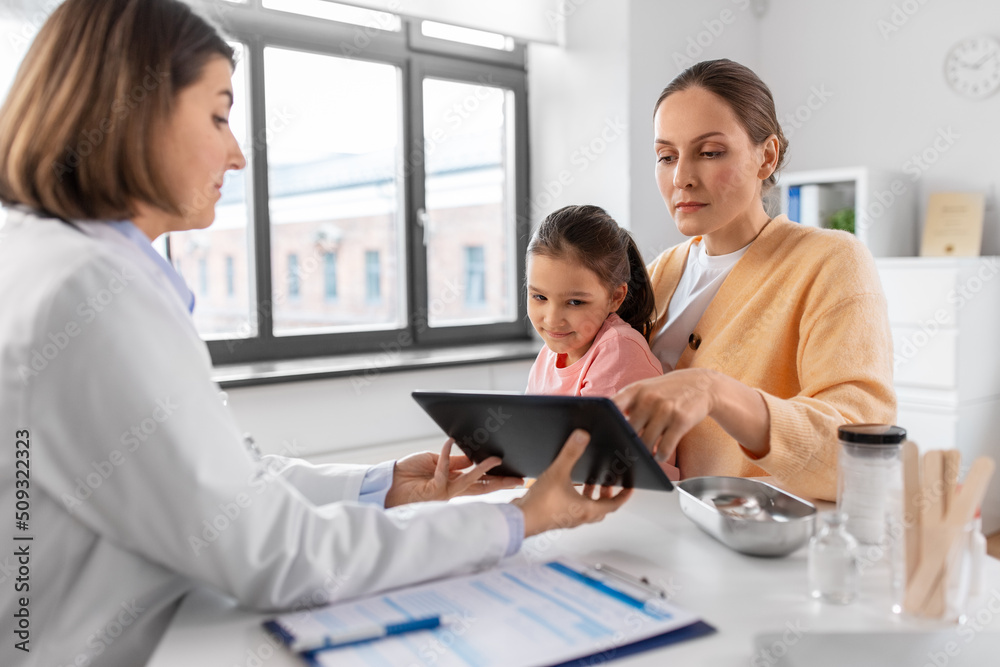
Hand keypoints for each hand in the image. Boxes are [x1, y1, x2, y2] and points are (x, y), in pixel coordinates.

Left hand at [384, 440, 523, 507]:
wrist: (388, 482)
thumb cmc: (408, 473)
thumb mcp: (435, 462)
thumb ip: (453, 462)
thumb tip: (471, 459)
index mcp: (453, 482)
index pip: (480, 481)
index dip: (496, 478)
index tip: (513, 476)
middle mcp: (452, 489)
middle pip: (482, 486)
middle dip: (501, 482)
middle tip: (519, 479)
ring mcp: (444, 491)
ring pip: (470, 481)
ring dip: (483, 469)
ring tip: (497, 460)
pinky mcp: (434, 488)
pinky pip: (444, 469)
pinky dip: (447, 454)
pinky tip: (450, 442)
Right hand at [511, 430, 631, 536]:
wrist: (520, 520)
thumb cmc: (540, 506)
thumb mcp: (558, 473)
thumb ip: (570, 453)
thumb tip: (582, 437)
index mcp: (587, 510)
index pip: (614, 504)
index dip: (623, 495)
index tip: (629, 488)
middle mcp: (580, 517)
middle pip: (601, 508)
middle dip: (606, 495)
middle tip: (608, 484)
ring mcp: (568, 519)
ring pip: (587, 510)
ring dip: (590, 497)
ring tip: (587, 484)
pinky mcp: (557, 519)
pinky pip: (573, 510)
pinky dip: (576, 500)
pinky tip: (566, 490)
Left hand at [614, 367, 770, 461]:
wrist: (703, 384)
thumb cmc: (669, 390)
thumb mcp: (646, 389)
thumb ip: (628, 404)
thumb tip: (607, 426)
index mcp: (635, 390)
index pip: (612, 406)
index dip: (604, 421)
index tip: (602, 434)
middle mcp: (649, 398)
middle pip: (628, 431)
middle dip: (626, 444)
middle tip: (626, 454)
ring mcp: (665, 409)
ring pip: (646, 443)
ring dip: (644, 454)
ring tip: (644, 457)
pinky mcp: (681, 420)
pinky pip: (665, 447)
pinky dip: (661, 456)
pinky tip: (660, 456)